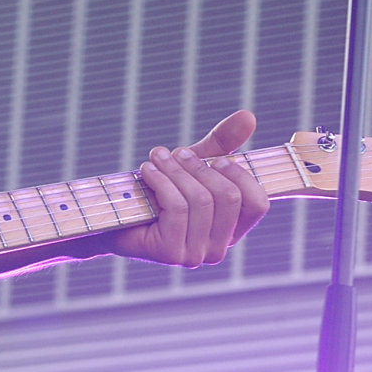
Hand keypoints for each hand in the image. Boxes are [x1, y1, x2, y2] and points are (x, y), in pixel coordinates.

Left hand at [110, 109, 271, 266]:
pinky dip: (161, 181)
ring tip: (157, 157)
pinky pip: (177, 208)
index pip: (258, 203)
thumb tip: (248, 115)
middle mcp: (219, 249)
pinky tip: (147, 171)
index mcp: (231, 230)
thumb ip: (222, 143)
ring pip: (200, 200)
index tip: (216, 159)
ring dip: (175, 171)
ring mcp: (196, 255)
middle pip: (228, 197)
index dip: (239, 175)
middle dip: (200, 167)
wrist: (114, 213)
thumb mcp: (194, 164)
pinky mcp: (171, 253)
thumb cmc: (159, 189)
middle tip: (176, 153)